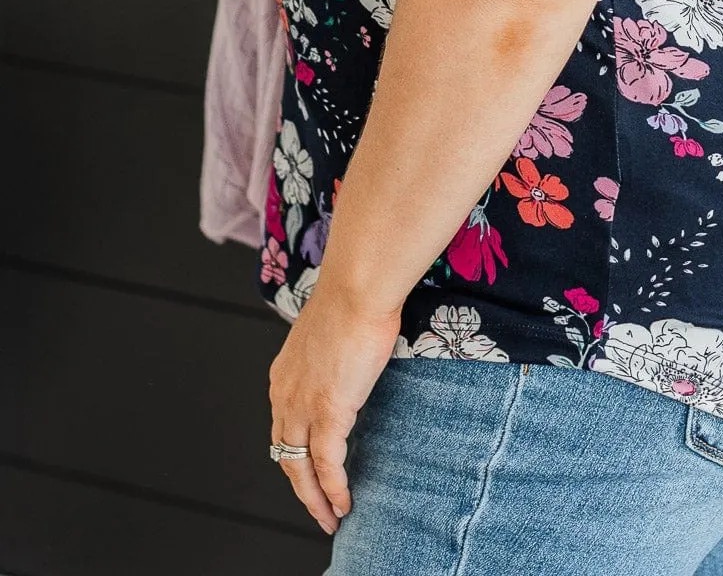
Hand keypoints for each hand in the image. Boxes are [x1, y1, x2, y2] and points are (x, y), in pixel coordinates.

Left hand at [267, 284, 403, 534]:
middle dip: (302, 489)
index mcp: (284, 375)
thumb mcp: (331, 333)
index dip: (295, 456)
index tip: (309, 474)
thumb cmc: (351, 299)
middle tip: (318, 510)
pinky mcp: (327, 414)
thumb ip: (332, 356)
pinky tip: (343, 503)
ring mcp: (303, 407)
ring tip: (331, 517)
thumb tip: (348, 361)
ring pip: (301, 468)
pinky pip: (327, 465)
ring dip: (316, 499)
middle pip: (286, 456)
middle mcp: (285, 395)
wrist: (356, 289)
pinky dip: (334, 489)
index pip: (282, 429)